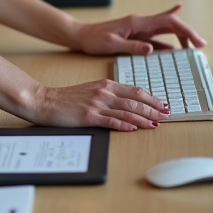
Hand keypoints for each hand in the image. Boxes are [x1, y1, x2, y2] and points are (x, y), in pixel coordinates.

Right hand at [30, 80, 169, 130]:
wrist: (45, 101)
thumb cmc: (67, 98)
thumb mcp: (92, 89)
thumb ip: (109, 94)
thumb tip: (128, 102)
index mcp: (106, 84)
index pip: (135, 90)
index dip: (152, 98)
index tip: (163, 104)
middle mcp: (104, 92)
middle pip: (135, 100)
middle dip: (154, 108)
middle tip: (167, 115)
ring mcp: (97, 104)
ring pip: (127, 110)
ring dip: (144, 118)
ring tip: (156, 124)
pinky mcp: (89, 116)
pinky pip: (111, 121)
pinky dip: (124, 125)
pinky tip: (134, 128)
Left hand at [74, 4, 206, 55]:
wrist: (81, 35)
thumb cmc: (94, 39)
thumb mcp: (112, 45)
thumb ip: (132, 46)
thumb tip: (152, 49)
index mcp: (138, 22)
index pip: (169, 22)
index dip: (186, 30)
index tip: (197, 41)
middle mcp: (141, 23)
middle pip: (172, 24)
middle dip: (188, 33)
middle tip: (201, 46)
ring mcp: (139, 29)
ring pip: (166, 30)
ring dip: (180, 37)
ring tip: (192, 48)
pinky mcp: (136, 35)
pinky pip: (157, 37)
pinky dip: (168, 41)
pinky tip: (175, 46)